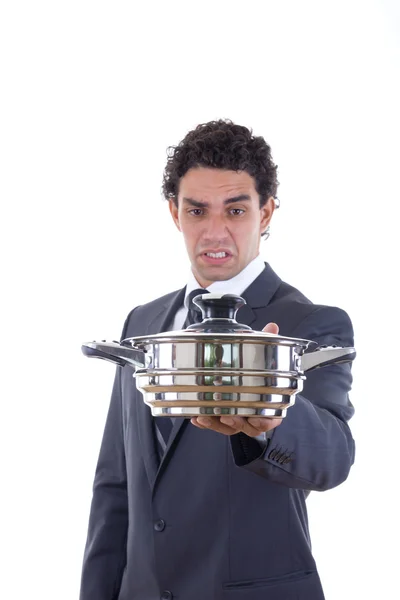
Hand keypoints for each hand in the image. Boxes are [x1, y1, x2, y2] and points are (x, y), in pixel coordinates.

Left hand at [190, 322, 281, 436]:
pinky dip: (204, 421)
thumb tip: (272, 327)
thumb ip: (268, 344)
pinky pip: (212, 424)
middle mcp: (251, 416)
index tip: (257, 416)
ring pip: (227, 427)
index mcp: (267, 405)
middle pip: (245, 426)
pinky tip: (194, 415)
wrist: (247, 380)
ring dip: (215, 423)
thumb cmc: (258, 374)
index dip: (264, 420)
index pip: (269, 419)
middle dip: (235, 422)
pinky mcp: (219, 418)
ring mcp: (235, 419)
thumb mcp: (263, 358)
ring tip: (204, 416)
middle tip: (226, 415)